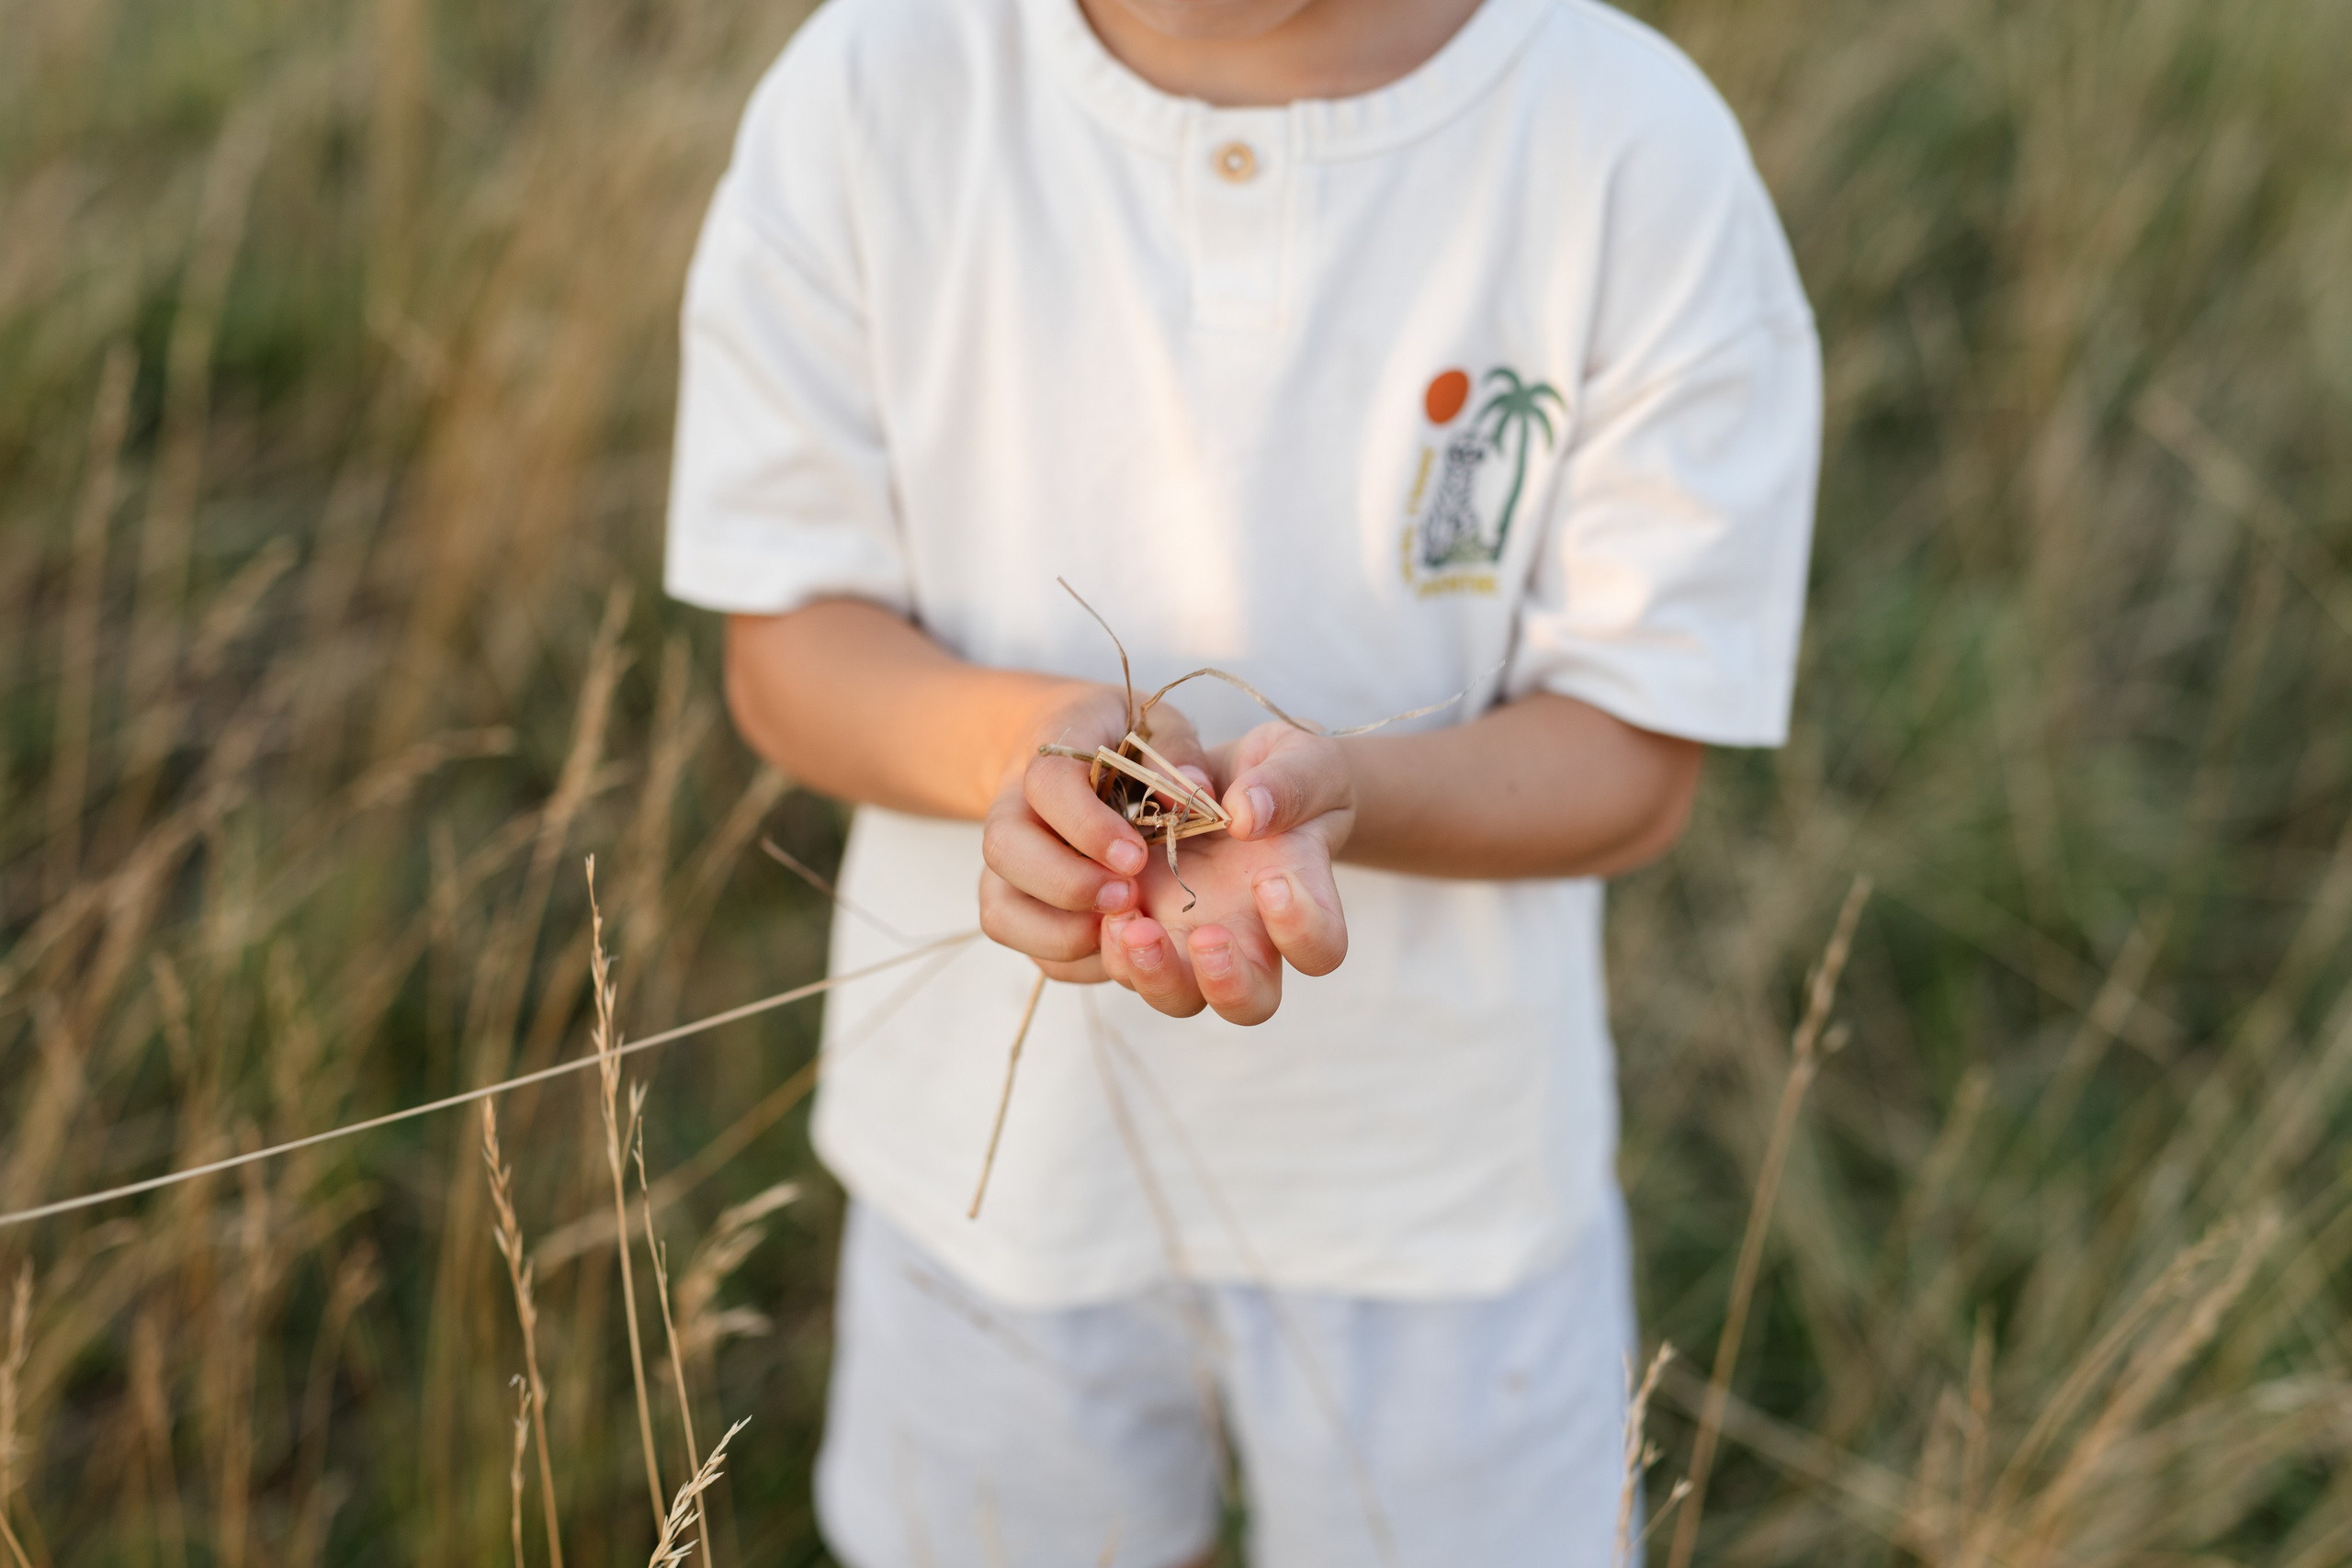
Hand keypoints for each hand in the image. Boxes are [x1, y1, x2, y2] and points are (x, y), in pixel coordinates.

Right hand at [978, 688, 1212, 982]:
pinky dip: (1057, 953)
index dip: (1087, 826)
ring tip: (1119, 929)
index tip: (1137, 857)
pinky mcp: (1011, 894)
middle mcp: (1012, 805)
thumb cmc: (1124, 738)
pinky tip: (1108, 946)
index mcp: (1050, 750)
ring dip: (1056, 930)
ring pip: (999, 906)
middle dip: (1067, 883)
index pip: (1047, 786)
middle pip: (1004, 849)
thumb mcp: (1157, 724)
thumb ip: (1176, 752)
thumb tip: (1192, 791)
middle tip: (1128, 898)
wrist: (1067, 746)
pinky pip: (1014, 935)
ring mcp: (1006, 857)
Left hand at [1099, 722, 1354, 1024]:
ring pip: (1176, 996)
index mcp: (1298, 900)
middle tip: (1204, 936)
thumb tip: (1246, 814)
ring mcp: (1189, 941)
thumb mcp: (1296, 760)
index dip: (1301, 933)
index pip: (1320, 949)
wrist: (1225, 775)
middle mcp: (1248, 938)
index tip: (1269, 882)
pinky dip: (1105, 945)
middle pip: (1249, 1004)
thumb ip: (1284, 784)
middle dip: (1225, 984)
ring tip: (1128, 920)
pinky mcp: (1142, 927)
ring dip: (1151, 972)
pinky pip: (1119, 964)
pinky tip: (1100, 900)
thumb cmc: (1278, 774)